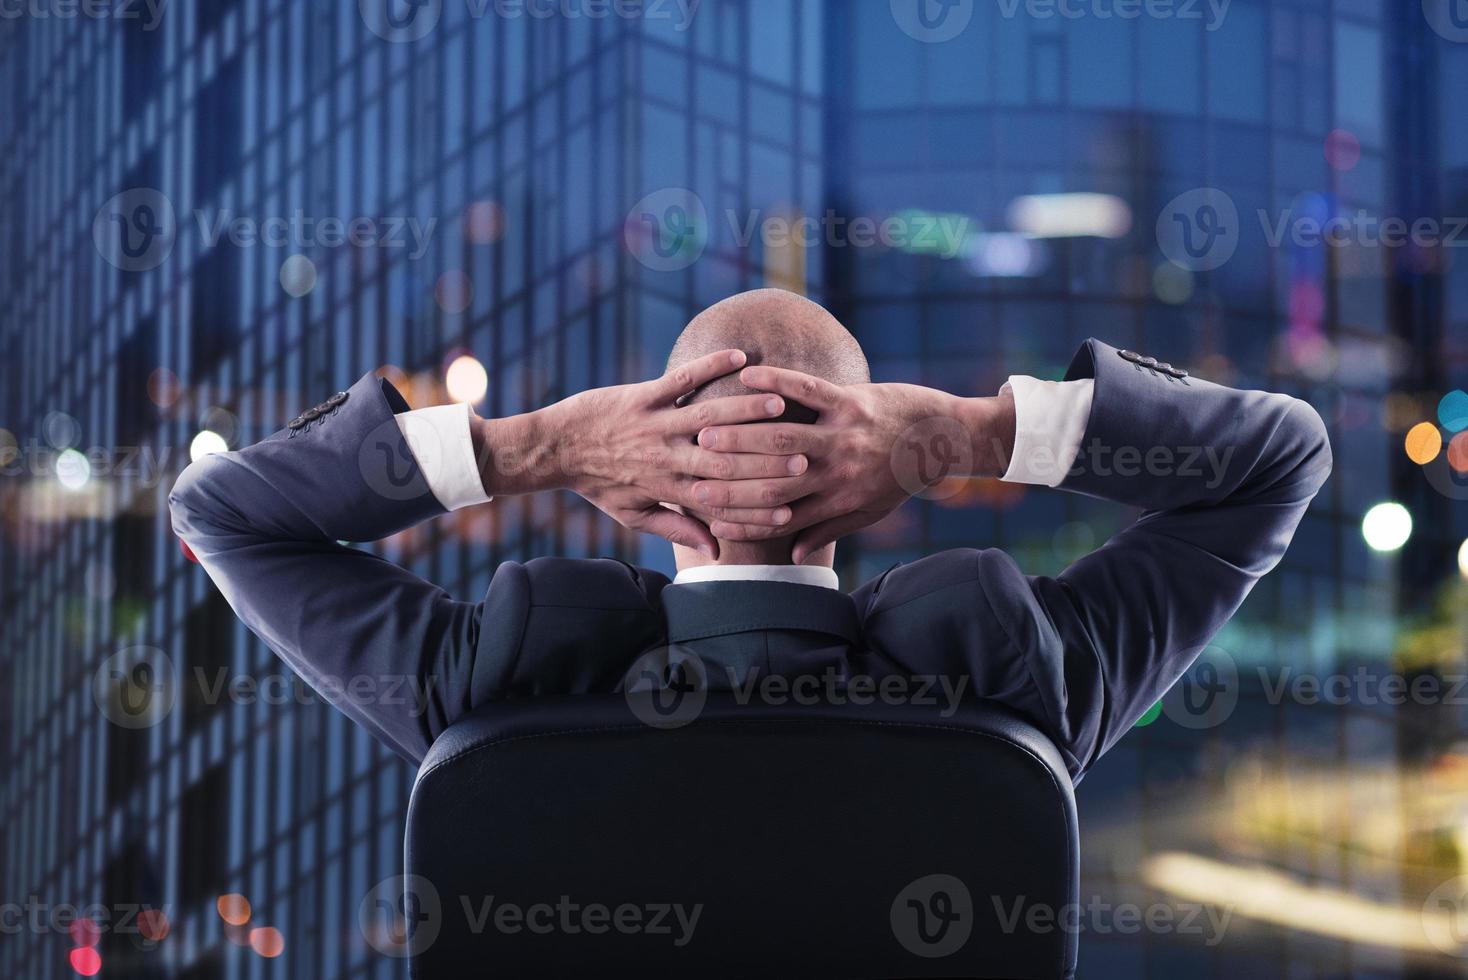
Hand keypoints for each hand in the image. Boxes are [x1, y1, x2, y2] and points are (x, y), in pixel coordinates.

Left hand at [475, 350, 804, 556]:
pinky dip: (710, 366)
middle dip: (763, 455)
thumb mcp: (635, 516)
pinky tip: (739, 356)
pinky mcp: (642, 395)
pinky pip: (681, 378)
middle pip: (723, 457)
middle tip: (804, 450)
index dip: (758, 498)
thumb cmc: (598, 484)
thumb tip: (716, 551)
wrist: (553, 448)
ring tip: (781, 402)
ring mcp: (654, 423)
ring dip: (745, 408)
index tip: (794, 498)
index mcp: (667, 488)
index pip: (721, 496)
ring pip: (707, 415)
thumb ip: (677, 531)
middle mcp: (665, 456)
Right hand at [692, 367, 1014, 561]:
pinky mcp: (853, 401)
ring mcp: (845, 434)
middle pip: (773, 478)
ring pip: (784, 437)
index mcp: (838, 501)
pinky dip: (777, 382)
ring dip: (742, 434)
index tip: (705, 511)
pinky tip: (747, 374)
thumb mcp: (868, 511)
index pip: (779, 514)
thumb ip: (827, 528)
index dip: (740, 515)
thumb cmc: (901, 477)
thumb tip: (790, 553)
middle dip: (730, 476)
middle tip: (692, 470)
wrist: (944, 439)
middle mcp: (838, 471)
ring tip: (705, 430)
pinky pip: (809, 389)